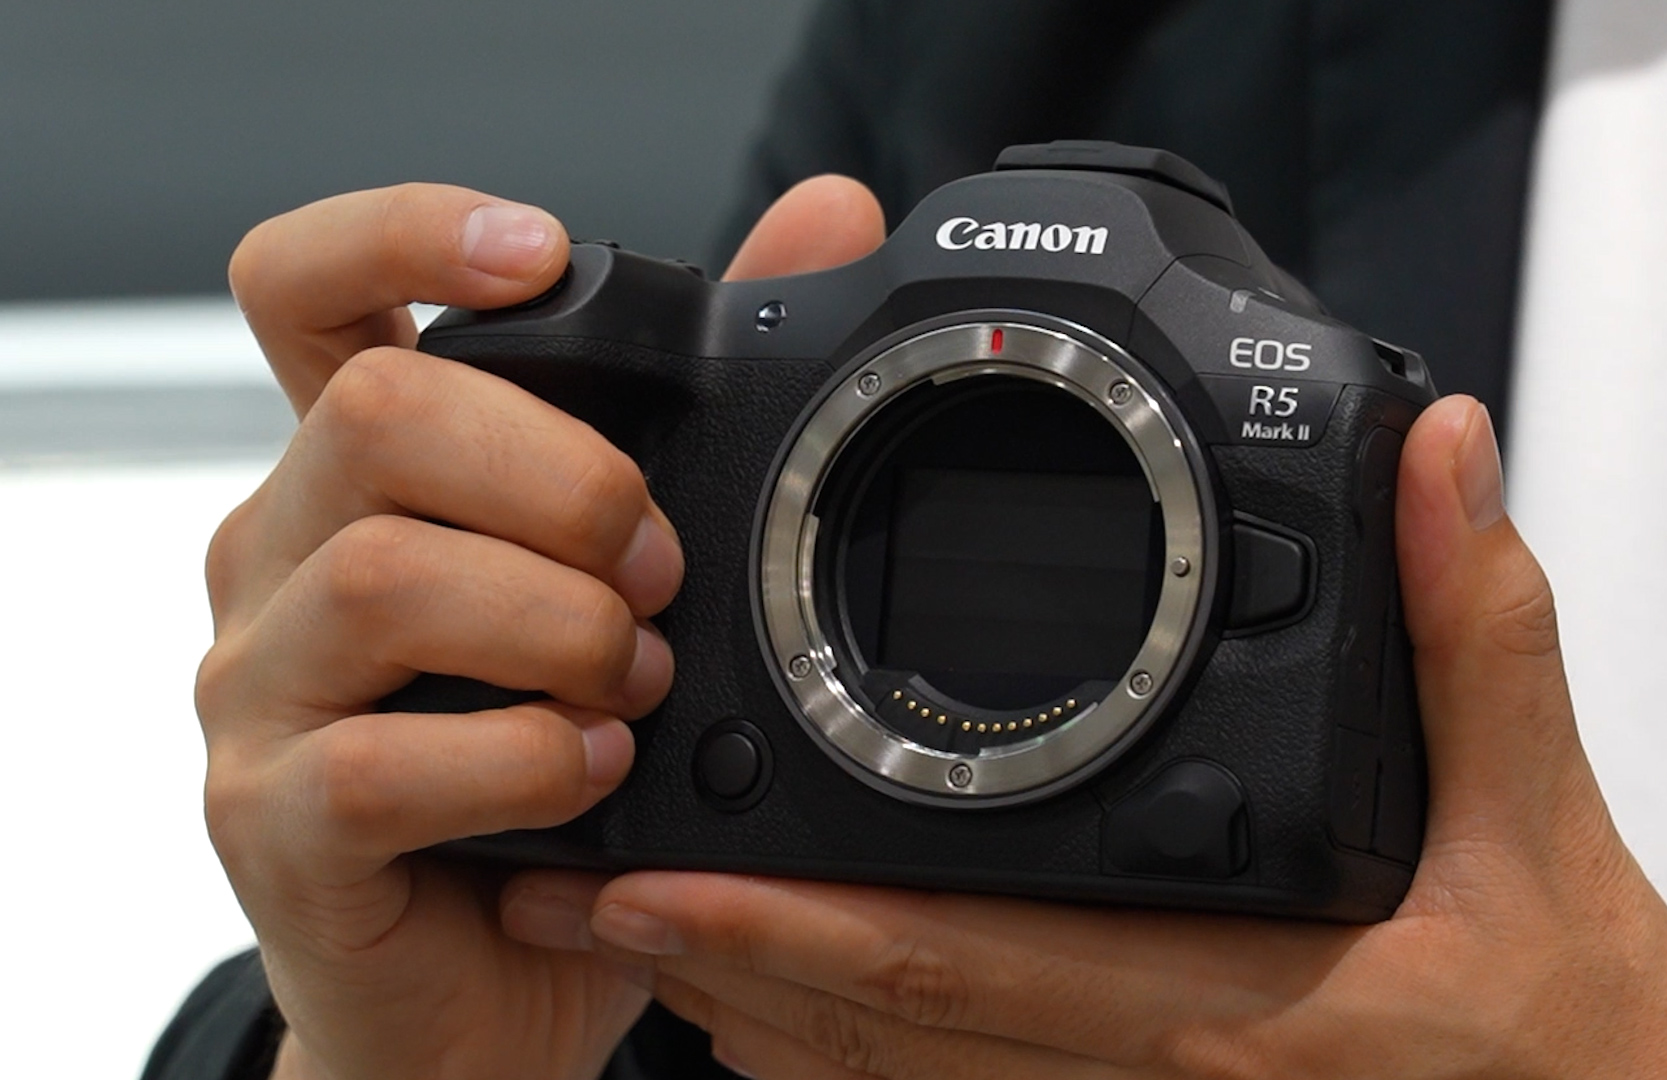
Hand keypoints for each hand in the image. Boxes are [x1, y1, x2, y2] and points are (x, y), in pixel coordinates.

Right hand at [197, 177, 884, 1079]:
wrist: (491, 978)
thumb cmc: (556, 766)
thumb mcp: (630, 575)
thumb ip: (701, 401)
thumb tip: (819, 218)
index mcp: (366, 475)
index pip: (306, 287)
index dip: (404, 234)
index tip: (540, 252)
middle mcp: (287, 557)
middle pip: (379, 410)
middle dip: (565, 478)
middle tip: (657, 570)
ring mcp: (261, 690)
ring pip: (384, 576)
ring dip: (559, 626)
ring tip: (635, 687)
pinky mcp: (274, 823)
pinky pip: (382, 762)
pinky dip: (525, 758)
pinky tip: (592, 773)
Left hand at [528, 397, 1666, 1078]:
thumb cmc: (1583, 1031)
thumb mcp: (1550, 829)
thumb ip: (1480, 633)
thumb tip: (1438, 461)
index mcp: (1222, 999)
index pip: (966, 964)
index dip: (798, 932)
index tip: (665, 875)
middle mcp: (1148, 1072)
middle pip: (888, 1035)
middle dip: (718, 968)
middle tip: (579, 890)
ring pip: (903, 1078)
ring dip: (758, 1011)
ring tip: (629, 928)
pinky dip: (851, 1049)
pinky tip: (779, 1001)